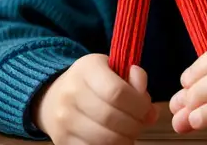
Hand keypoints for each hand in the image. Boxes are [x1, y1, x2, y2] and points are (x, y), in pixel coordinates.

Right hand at [34, 53, 157, 144]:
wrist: (55, 97)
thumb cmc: (93, 84)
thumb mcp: (114, 71)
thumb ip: (136, 83)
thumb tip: (151, 111)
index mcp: (87, 68)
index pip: (118, 91)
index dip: (139, 105)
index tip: (145, 109)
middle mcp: (71, 92)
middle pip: (112, 117)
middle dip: (134, 125)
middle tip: (138, 123)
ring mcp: (64, 118)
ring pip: (104, 139)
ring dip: (124, 140)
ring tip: (127, 133)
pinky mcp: (61, 139)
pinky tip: (114, 140)